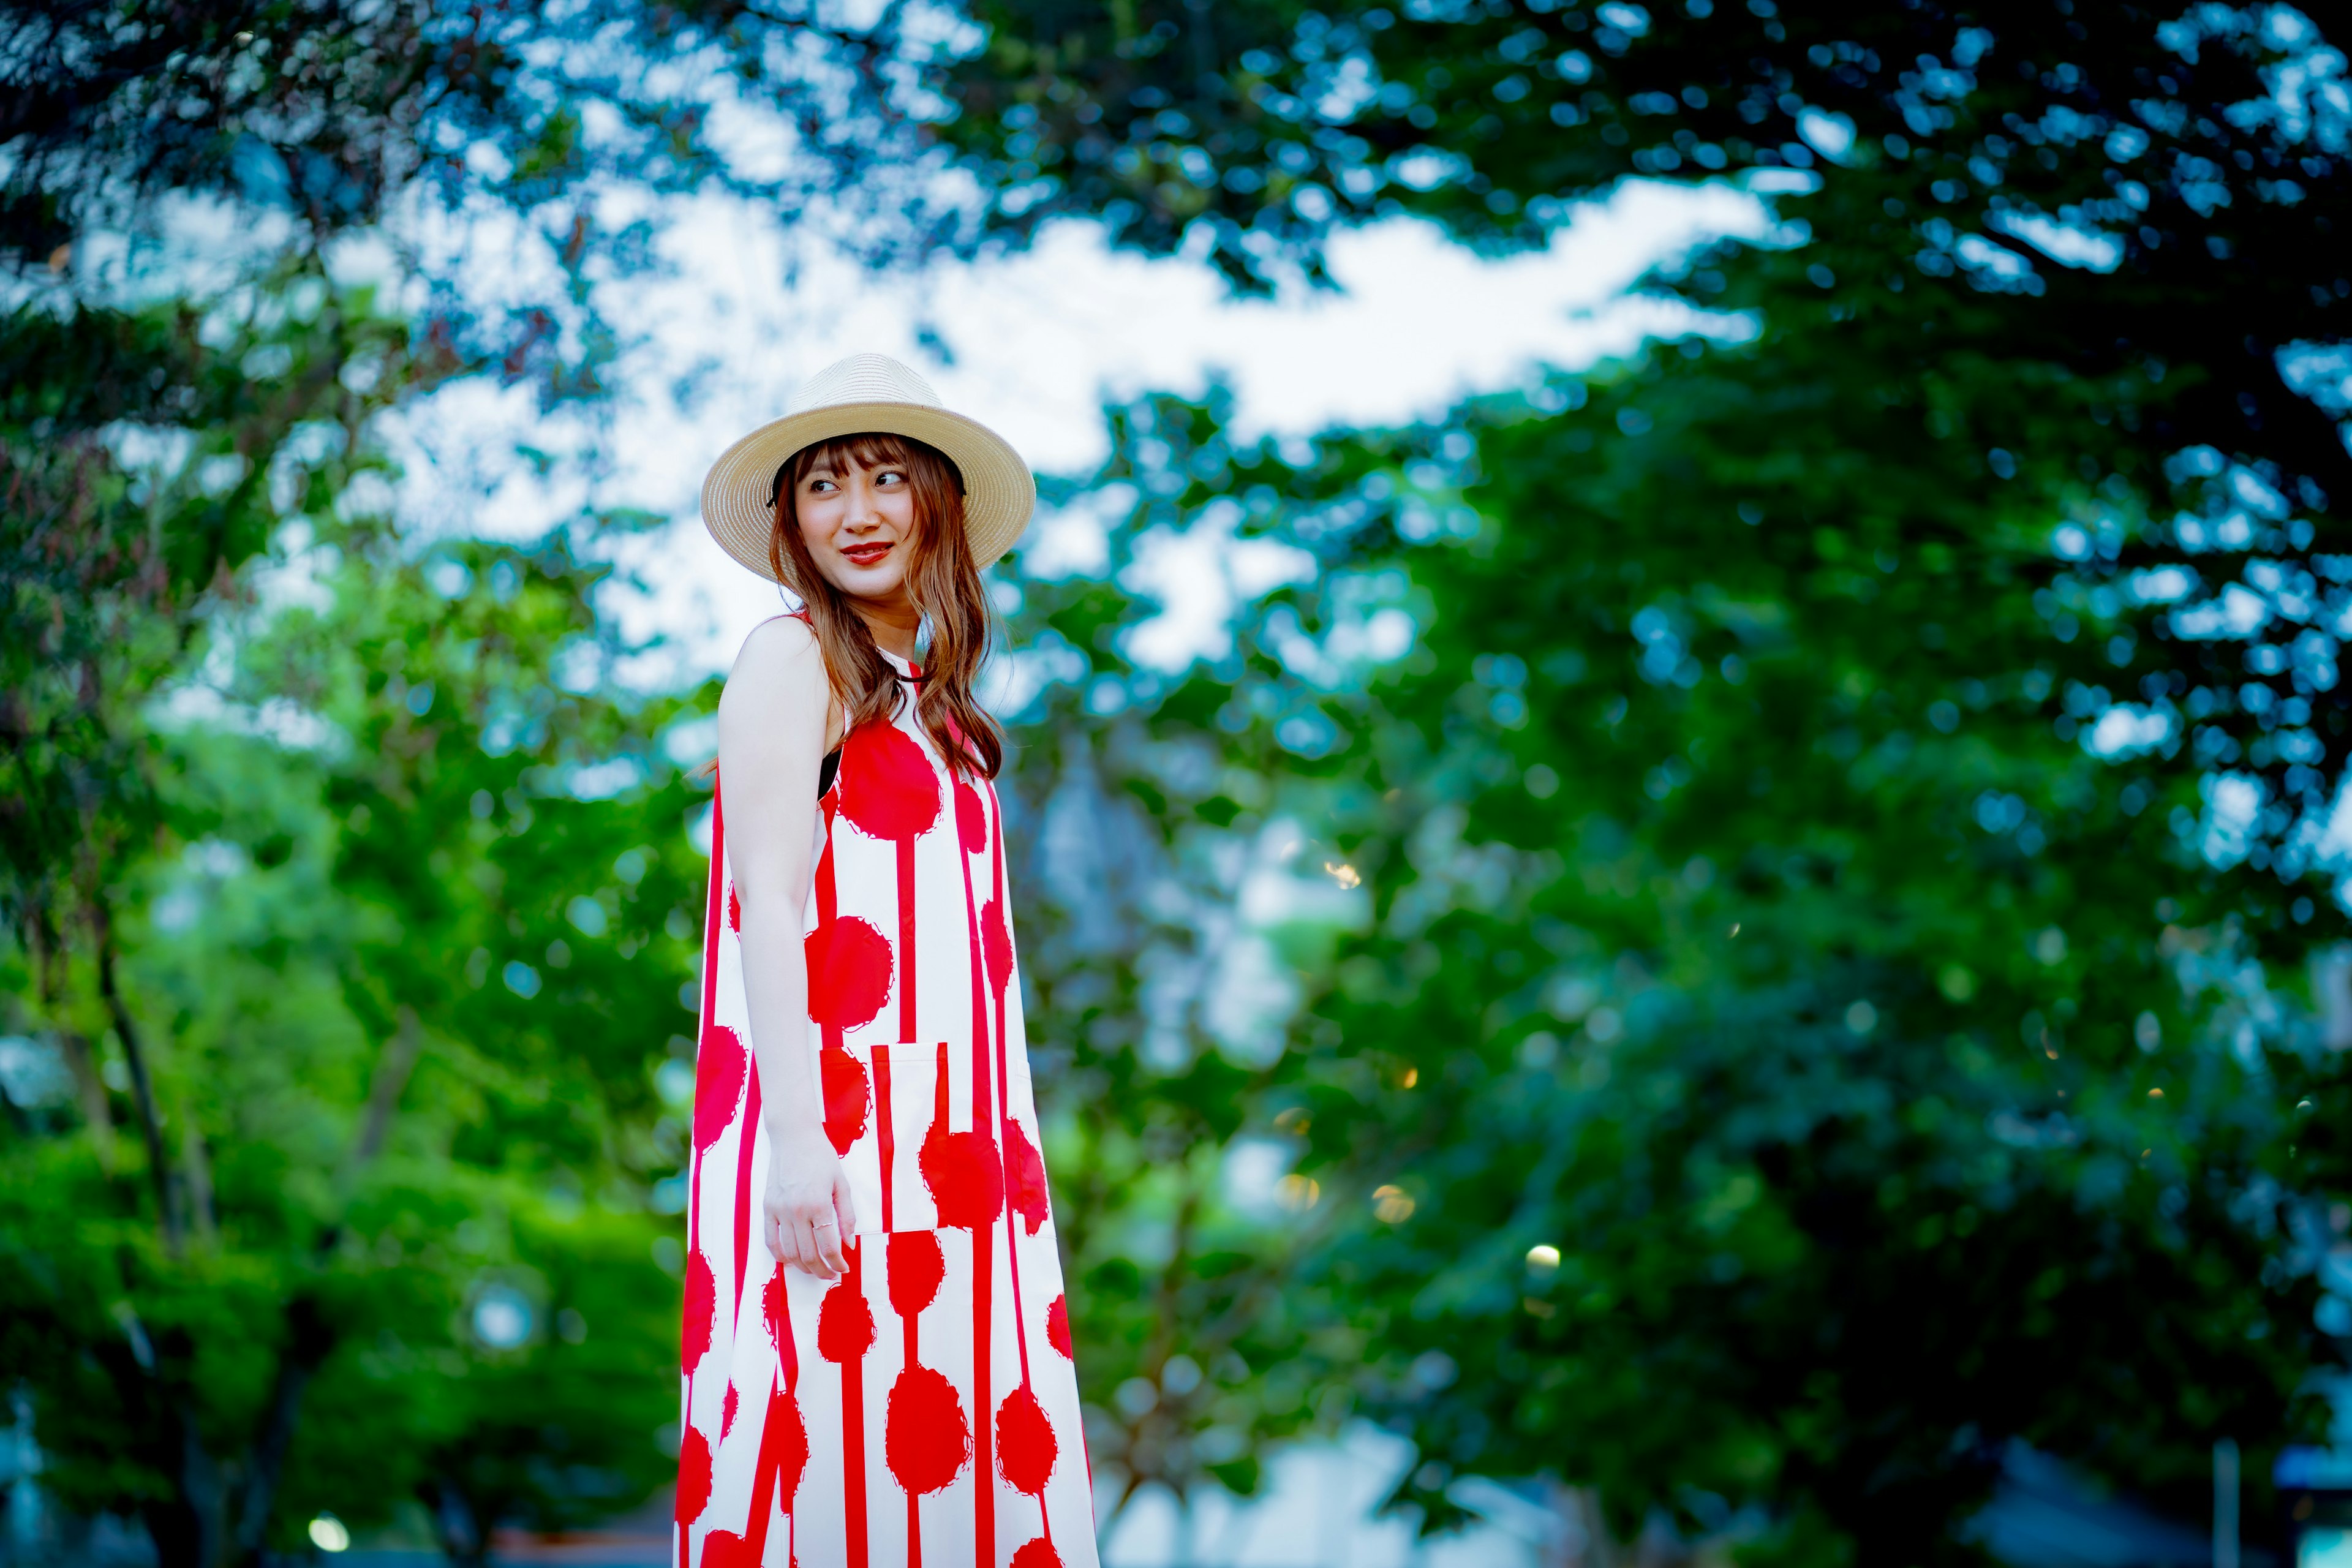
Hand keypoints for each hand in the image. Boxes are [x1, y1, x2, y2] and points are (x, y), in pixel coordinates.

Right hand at [764, 1126, 856, 1278]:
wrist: (794, 1137)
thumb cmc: (822, 1158)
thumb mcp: (841, 1185)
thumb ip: (847, 1217)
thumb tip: (849, 1244)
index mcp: (819, 1204)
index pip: (829, 1247)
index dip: (838, 1263)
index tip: (844, 1269)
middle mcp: (797, 1211)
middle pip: (808, 1255)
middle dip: (821, 1270)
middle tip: (831, 1274)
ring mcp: (779, 1210)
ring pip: (789, 1252)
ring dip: (803, 1267)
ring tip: (814, 1269)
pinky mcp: (767, 1208)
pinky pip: (770, 1240)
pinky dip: (780, 1255)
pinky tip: (791, 1260)